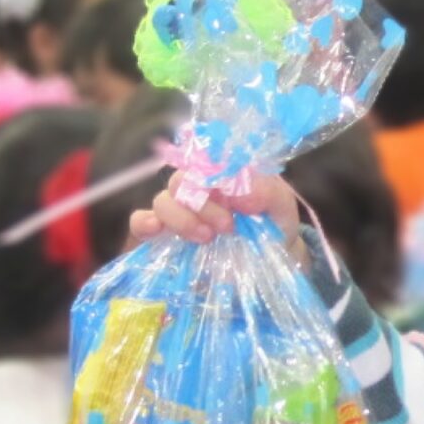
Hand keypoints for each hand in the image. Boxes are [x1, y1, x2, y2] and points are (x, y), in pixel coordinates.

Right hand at [129, 171, 301, 244]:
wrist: (272, 261)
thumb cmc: (276, 227)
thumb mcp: (281, 207)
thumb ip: (268, 191)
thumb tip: (239, 187)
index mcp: (220, 174)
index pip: (200, 161)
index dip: (210, 178)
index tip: (233, 205)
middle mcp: (197, 189)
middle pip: (179, 182)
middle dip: (200, 205)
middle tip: (227, 227)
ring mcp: (180, 211)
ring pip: (162, 201)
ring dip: (181, 219)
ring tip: (206, 239)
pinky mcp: (166, 237)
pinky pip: (141, 222)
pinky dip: (144, 223)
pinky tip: (155, 229)